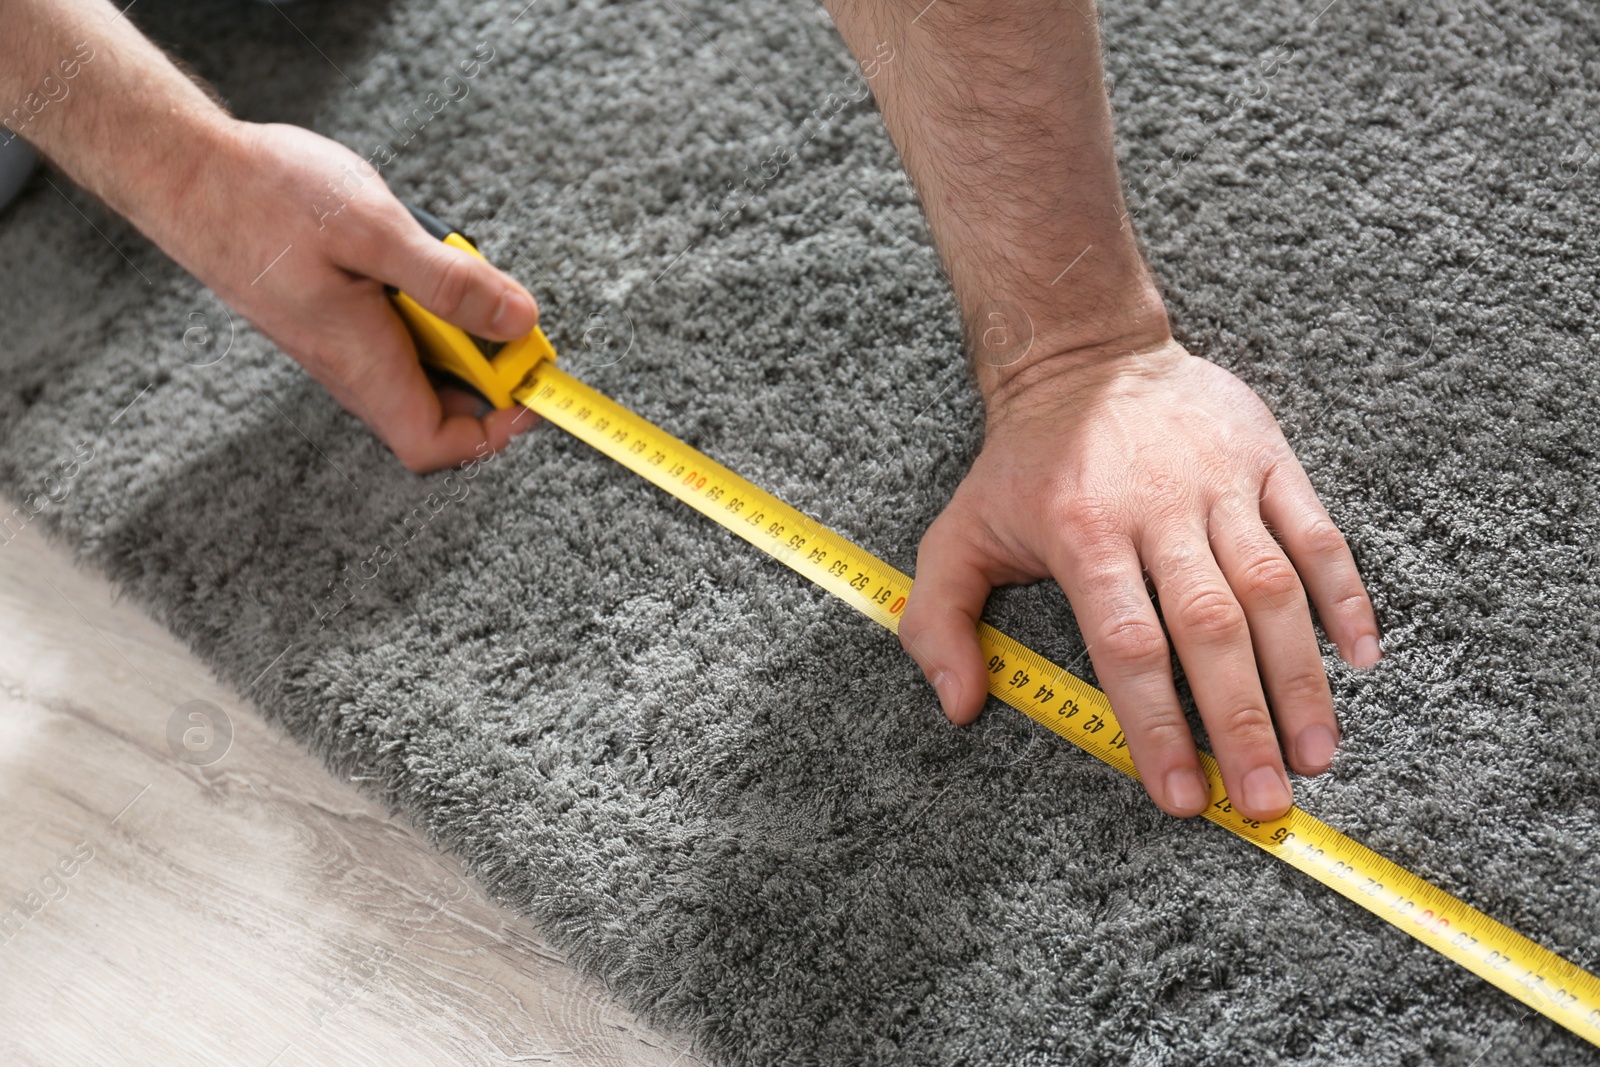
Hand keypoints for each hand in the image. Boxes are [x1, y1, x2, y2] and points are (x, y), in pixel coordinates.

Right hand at [139, 120, 540, 470]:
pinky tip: (417, 259)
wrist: (184, 170)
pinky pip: (396, 335)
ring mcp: (339, 344)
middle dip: (487, 372)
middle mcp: (351, 367)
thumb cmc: (265, 196)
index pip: (435, 445)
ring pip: (419, 368)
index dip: (492, 435)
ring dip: (456, 331)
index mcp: (363, 362)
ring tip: (456, 272)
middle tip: (507, 315)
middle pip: (438, 410)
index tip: (530, 392)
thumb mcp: (373, 229)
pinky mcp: (332, 317)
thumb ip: (449, 282)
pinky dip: (426, 307)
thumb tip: (519, 322)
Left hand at [899, 336, 1381, 820]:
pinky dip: (1345, 593)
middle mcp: (1158, 509)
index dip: (1156, 725)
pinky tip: (1362, 656)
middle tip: (1265, 802)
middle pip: (1211, 627)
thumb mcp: (957, 532)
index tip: (1180, 796)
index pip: (1128, 645)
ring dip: (1301, 676)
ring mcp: (1221, 482)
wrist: (1084, 352)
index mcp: (1083, 535)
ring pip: (1273, 586)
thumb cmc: (1023, 464)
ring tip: (1316, 754)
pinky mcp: (1268, 457)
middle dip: (1241, 721)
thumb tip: (959, 705)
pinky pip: (1317, 532)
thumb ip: (940, 621)